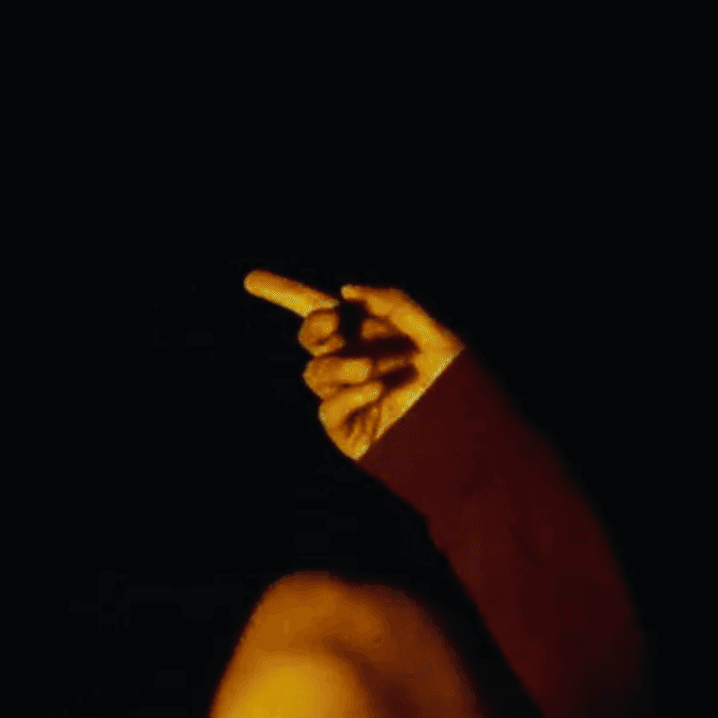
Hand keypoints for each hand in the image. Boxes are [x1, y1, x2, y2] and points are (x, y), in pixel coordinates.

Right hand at [243, 271, 465, 461]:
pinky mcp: (345, 429)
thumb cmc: (454, 384)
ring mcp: (345, 396)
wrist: (466, 437)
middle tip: (335, 323)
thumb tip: (345, 291)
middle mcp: (351, 362)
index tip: (251, 279)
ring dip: (340, 365)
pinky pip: (328, 407)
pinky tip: (375, 390)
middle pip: (309, 338)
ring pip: (316, 372)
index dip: (283, 292)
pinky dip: (349, 394)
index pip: (318, 310)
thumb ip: (393, 303)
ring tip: (373, 369)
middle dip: (314, 327)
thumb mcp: (433, 333)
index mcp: (367, 335)